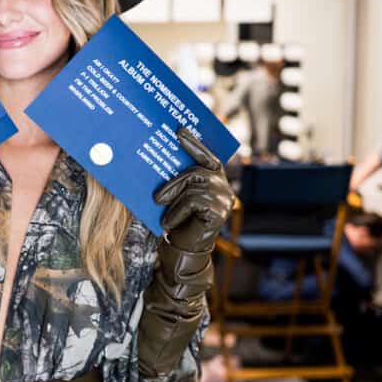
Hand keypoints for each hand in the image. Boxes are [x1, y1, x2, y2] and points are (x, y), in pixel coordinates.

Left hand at [154, 127, 232, 250]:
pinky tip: (169, 223)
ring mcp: (224, 199)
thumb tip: (163, 158)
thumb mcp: (178, 197)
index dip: (195, 144)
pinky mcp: (220, 211)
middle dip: (174, 182)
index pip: (207, 157)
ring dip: (173, 200)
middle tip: (156, 198)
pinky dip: (176, 212)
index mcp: (215, 180)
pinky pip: (192, 201)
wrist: (184, 250)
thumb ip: (179, 180)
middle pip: (197, 172)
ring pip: (193, 186)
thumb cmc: (178, 221)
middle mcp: (224, 187)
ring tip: (162, 213)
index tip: (179, 131)